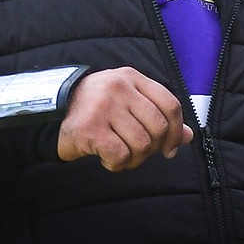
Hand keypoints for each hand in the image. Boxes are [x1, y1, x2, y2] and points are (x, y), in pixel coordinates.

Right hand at [57, 67, 193, 170]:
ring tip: (121, 155)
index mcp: (132, 78)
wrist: (54, 111)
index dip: (176, 131)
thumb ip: (158, 115)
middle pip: (158, 126)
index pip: (170, 104)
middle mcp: (119, 87)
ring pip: (141, 144)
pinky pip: (120, 155)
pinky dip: (117, 164)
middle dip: (153, 148)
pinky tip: (106, 158)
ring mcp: (104, 106)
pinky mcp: (90, 128)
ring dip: (134, 159)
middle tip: (139, 154)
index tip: (170, 149)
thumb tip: (189, 137)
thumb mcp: (129, 102)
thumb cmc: (97, 108)